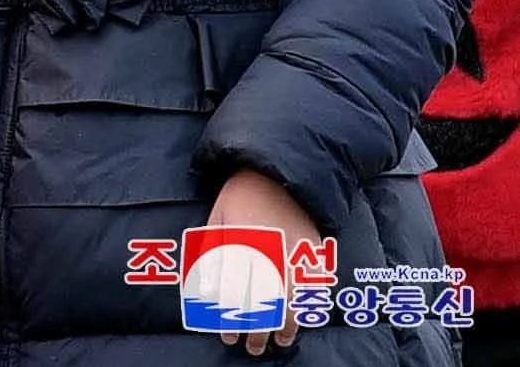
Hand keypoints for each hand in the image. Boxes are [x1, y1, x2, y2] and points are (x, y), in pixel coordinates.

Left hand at [204, 170, 319, 353]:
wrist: (275, 171)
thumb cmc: (238, 195)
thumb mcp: (216, 219)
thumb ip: (211, 253)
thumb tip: (207, 290)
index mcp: (241, 245)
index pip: (236, 294)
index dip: (231, 319)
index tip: (228, 336)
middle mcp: (268, 253)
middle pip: (264, 303)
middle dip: (258, 330)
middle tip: (253, 348)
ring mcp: (294, 253)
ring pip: (292, 299)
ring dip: (286, 325)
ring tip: (279, 340)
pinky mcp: (313, 250)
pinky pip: (314, 285)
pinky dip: (309, 304)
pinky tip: (303, 318)